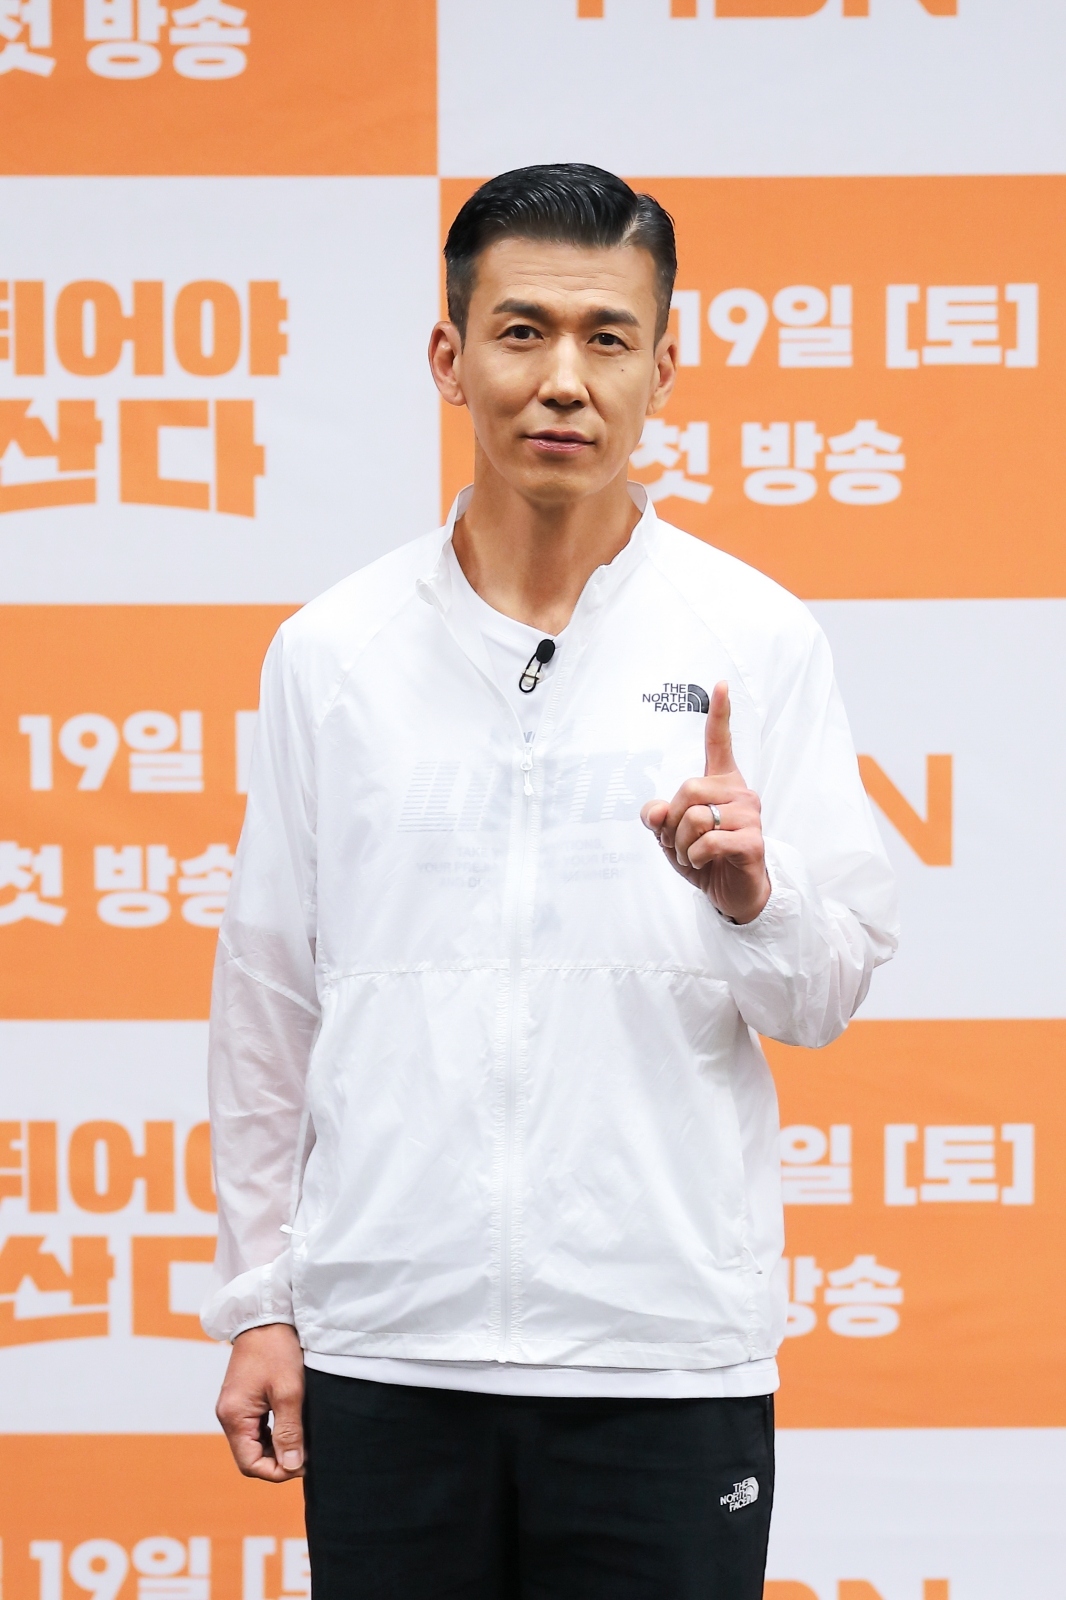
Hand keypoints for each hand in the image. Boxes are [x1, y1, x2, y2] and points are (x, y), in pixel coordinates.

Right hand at [215, 1322, 305, 1481]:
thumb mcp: (289, 1392)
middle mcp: (228, 1415)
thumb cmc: (276, 1349)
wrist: (266, 1315)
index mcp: (234, 1417)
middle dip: (278, 1460)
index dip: (277, 1471)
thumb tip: (291, 1466)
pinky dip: (273, 1433)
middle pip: (250, 1456)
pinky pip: (256, 1427)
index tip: (303, 1464)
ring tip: (302, 1440)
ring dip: (277, 1447)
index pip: (250, 1464)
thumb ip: (289, 1431)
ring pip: (254, 1443)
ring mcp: (234, 1407)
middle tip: (306, 1453)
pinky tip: (292, 1426)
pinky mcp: (243, 1399)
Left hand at [640, 680, 770, 925]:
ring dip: (681, 844)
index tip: (720, 684)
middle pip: (687, 789)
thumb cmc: (705, 857)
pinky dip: (693, 856)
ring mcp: (749, 816)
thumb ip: (658, 817)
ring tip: (692, 854)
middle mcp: (739, 793)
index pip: (720, 742)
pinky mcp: (752, 841)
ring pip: (694, 817)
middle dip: (672, 821)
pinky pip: (707, 842)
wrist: (733, 892)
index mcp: (722, 783)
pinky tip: (702, 862)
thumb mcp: (671, 836)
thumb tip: (652, 811)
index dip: (720, 714)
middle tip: (678, 841)